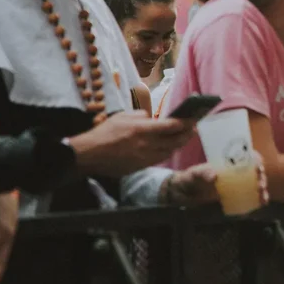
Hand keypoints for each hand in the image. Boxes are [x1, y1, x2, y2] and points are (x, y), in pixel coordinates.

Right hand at [69, 112, 196, 177]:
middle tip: (194, 129)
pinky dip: (167, 152)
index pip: (171, 126)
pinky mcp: (140, 166)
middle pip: (175, 140)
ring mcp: (144, 157)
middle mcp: (146, 144)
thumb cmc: (105, 132)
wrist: (90, 154)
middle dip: (187, 134)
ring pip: (169, 151)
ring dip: (179, 144)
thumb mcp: (123, 116)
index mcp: (142, 129)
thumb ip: (141, 116)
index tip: (192, 119)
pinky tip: (170, 147)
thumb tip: (154, 119)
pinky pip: (159, 159)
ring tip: (184, 137)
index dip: (185, 123)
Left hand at [166, 153, 269, 208]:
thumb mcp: (194, 174)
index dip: (256, 160)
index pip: (246, 157)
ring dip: (261, 189)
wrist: (182, 195)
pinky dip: (256, 200)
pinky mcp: (232, 197)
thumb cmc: (189, 179)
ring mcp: (234, 186)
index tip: (259, 166)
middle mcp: (233, 173)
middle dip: (261, 177)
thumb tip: (214, 176)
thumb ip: (203, 173)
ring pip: (253, 185)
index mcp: (227, 163)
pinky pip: (248, 197)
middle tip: (260, 184)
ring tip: (263, 196)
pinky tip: (261, 203)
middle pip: (253, 172)